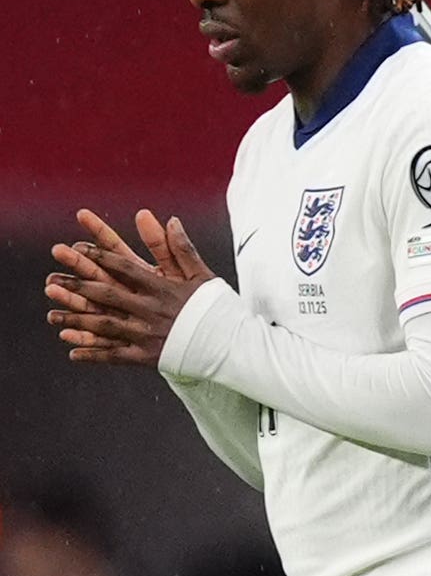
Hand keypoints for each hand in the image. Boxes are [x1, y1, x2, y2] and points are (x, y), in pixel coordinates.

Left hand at [46, 208, 211, 367]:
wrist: (234, 346)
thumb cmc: (219, 308)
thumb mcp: (202, 276)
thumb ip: (182, 249)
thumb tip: (170, 220)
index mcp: (162, 288)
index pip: (125, 267)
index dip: (100, 257)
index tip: (78, 248)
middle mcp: (151, 310)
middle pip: (107, 295)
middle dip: (77, 286)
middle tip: (51, 280)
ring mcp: (148, 334)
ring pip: (105, 325)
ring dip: (76, 320)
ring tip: (52, 316)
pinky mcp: (148, 356)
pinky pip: (115, 355)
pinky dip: (93, 354)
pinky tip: (72, 353)